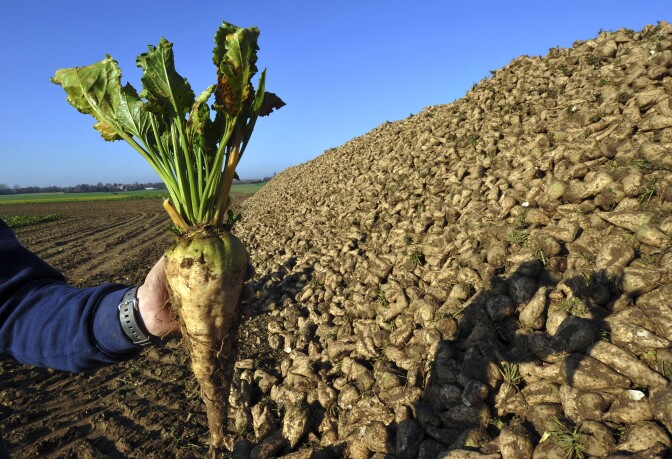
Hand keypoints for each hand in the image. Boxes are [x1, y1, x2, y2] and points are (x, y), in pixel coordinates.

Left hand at [136, 256, 255, 338]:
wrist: (144, 314)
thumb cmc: (154, 286)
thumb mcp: (163, 266)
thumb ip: (175, 254)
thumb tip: (191, 238)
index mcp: (203, 270)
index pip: (226, 260)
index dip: (239, 257)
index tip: (245, 257)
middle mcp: (211, 285)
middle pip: (236, 277)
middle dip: (247, 274)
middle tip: (249, 274)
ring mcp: (213, 302)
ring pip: (238, 296)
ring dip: (247, 294)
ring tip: (247, 295)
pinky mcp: (211, 320)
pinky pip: (231, 318)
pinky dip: (241, 316)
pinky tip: (244, 315)